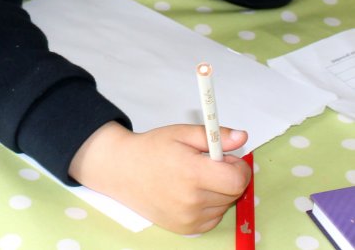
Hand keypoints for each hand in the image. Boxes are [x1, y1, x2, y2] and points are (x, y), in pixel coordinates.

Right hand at [69, 122, 250, 233]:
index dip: (239, 167)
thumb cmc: (150, 149)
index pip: (237, 179)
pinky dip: (209, 205)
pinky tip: (190, 193)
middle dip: (228, 176)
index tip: (227, 159)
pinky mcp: (187, 229)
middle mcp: (191, 200)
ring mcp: (189, 218)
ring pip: (225, 205)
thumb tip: (242, 137)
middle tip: (207, 164)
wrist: (121, 170)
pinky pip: (214, 217)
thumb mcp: (180, 133)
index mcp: (191, 172)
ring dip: (218, 191)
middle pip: (234, 192)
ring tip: (193, 178)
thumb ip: (214, 136)